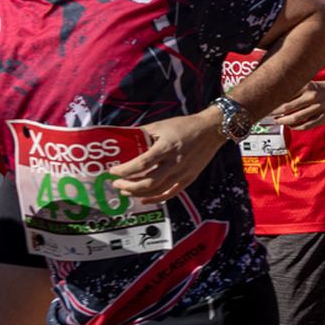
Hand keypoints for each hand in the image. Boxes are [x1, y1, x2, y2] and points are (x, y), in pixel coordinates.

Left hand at [109, 109, 223, 203]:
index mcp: (166, 148)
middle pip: (148, 182)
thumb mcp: (161, 125)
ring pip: (158, 190)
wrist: (211, 130)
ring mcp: (183, 172)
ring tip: (125, 191)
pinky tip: (144, 199)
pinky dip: (156, 199)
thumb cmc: (185, 126)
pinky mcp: (189, 178)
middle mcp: (174, 162)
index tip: (113, 171)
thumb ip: (142, 133)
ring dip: (138, 193)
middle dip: (129, 185)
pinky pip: (171, 193)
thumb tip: (123, 139)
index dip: (125, 170)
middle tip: (116, 184)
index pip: (141, 164)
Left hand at [271, 81, 324, 130]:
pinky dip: (296, 127)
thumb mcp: (308, 84)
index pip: (286, 95)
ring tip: (277, 121)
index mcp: (307, 87)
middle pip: (288, 107)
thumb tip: (276, 99)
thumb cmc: (320, 89)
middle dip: (275, 112)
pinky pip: (306, 126)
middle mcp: (312, 97)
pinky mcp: (323, 118)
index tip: (265, 105)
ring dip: (284, 121)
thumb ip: (295, 90)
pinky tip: (290, 126)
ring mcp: (318, 108)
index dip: (273, 101)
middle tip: (268, 114)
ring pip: (296, 118)